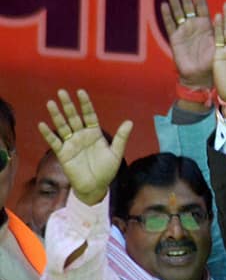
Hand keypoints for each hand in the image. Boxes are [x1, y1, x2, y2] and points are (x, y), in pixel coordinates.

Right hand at [37, 90, 131, 205]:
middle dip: (68, 105)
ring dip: (57, 115)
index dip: (85, 104)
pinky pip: (54, 142)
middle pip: (74, 117)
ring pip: (63, 126)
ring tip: (51, 103)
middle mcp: (81, 136)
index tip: (81, 92)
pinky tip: (43, 124)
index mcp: (94, 133)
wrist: (95, 187)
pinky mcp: (63, 153)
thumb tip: (129, 122)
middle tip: (62, 92)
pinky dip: (48, 134)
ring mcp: (71, 143)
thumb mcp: (116, 153)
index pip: (89, 115)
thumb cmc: (107, 170)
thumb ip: (121, 138)